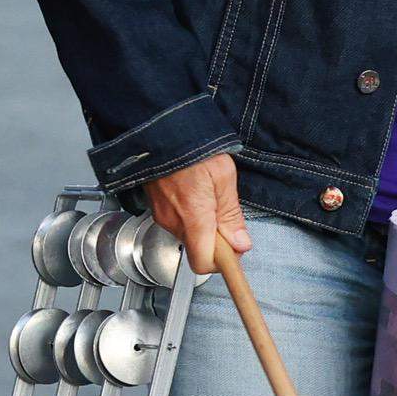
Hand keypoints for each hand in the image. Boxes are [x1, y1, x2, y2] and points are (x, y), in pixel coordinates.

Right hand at [146, 153, 247, 274]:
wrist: (159, 132)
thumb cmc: (191, 148)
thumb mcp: (224, 176)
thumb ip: (232, 214)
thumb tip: (240, 243)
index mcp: (194, 216)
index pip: (204, 262)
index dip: (222, 262)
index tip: (235, 251)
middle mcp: (174, 221)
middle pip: (199, 250)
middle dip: (216, 241)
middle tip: (225, 215)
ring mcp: (162, 216)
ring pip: (189, 236)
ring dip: (203, 227)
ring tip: (209, 199)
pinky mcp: (156, 209)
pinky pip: (178, 224)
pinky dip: (190, 217)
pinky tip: (194, 195)